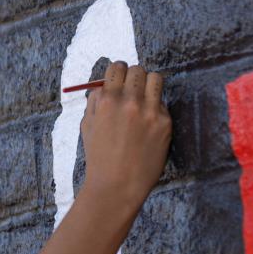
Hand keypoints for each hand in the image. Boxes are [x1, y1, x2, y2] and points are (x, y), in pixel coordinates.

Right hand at [79, 60, 171, 208]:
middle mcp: (130, 102)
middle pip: (138, 70)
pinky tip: (148, 125)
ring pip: (156, 79)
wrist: (117, 186)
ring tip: (144, 99)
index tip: (120, 79)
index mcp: (108, 100)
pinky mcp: (165, 123)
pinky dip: (156, 110)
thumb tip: (104, 85)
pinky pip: (163, 104)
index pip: (118, 67)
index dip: (118, 72)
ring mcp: (150, 112)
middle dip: (134, 78)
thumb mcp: (87, 126)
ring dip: (149, 86)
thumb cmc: (99, 158)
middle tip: (132, 90)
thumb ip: (96, 102)